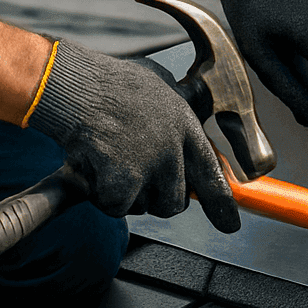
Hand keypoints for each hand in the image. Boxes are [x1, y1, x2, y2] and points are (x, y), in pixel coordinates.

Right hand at [26, 40, 240, 229]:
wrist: (77, 87)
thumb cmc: (111, 83)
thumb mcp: (160, 87)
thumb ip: (175, 115)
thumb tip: (182, 128)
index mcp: (185, 125)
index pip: (210, 173)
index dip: (221, 204)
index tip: (229, 224)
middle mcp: (172, 151)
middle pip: (174, 203)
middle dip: (156, 198)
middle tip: (133, 177)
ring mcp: (148, 169)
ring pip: (143, 206)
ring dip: (125, 193)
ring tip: (109, 158)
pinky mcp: (121, 185)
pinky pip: (115, 207)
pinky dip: (101, 195)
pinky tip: (95, 167)